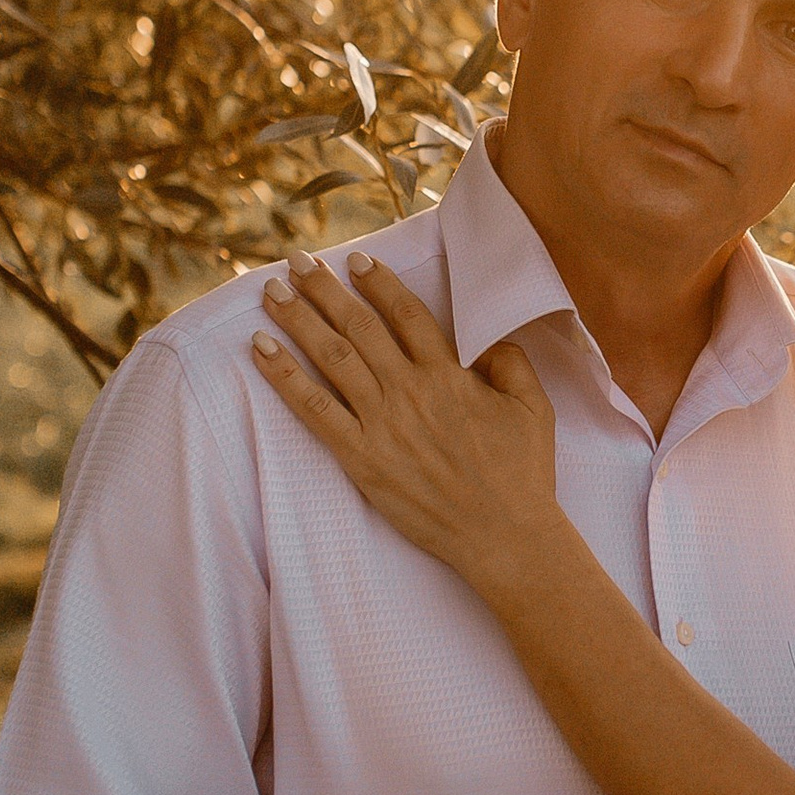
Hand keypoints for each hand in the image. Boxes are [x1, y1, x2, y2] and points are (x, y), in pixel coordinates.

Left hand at [252, 247, 557, 599]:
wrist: (504, 535)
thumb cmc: (523, 474)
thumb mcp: (533, 408)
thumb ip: (510, 363)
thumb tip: (486, 340)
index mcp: (449, 376)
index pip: (407, 314)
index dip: (379, 282)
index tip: (356, 259)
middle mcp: (410, 391)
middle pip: (359, 327)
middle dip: (323, 289)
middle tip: (296, 260)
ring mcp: (382, 424)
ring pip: (331, 358)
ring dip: (298, 319)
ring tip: (271, 289)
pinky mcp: (362, 458)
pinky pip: (314, 410)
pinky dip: (285, 377)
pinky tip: (261, 350)